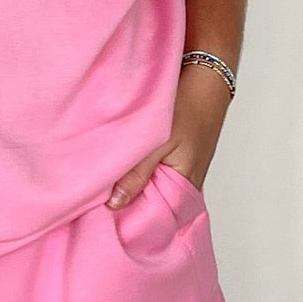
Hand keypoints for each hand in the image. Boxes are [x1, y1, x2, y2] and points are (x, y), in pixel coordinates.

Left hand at [105, 60, 232, 206]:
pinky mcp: (177, 164)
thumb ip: (138, 173)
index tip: (100, 218)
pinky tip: (123, 170)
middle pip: (152, 207)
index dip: (128, 219)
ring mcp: (182, 176)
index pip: (154, 218)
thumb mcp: (159, 141)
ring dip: (132, 189)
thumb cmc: (188, 108)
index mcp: (184, 189)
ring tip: (104, 189)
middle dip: (127, 206)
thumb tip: (115, 204)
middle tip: (96, 204)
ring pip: (152, 192)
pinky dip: (140, 176)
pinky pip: (156, 178)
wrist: (206, 82)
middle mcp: (185, 188)